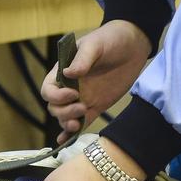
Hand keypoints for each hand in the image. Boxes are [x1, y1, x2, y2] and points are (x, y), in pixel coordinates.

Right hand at [41, 21, 150, 142]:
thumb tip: (68, 74)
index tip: (73, 93)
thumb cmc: (110, 39)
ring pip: (65, 117)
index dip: (56, 96)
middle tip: (82, 107)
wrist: (133, 45)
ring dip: (67, 123)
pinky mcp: (96, 106)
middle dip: (64, 112)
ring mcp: (82, 98)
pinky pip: (81, 123)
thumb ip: (82, 59)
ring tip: (78, 122)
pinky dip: (72, 133)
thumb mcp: (95, 44)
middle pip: (54, 107)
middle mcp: (69, 87)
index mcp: (63, 71)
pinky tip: (65, 141)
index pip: (48, 90)